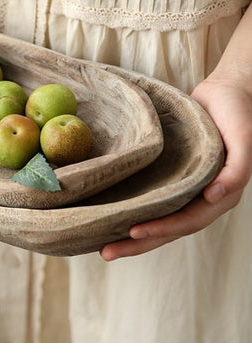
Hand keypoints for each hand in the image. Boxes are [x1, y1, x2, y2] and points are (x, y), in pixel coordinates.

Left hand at [99, 74, 251, 260]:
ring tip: (104, 243)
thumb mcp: (243, 136)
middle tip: (106, 252)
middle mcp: (201, 195)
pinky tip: (113, 213)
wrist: (227, 90)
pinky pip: (153, 197)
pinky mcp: (172, 174)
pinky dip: (135, 208)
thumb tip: (214, 196)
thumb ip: (237, 169)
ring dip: (133, 233)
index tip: (133, 232)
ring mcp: (186, 186)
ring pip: (158, 216)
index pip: (188, 221)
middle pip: (168, 227)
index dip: (162, 229)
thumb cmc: (237, 112)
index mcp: (220, 194)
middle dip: (138, 243)